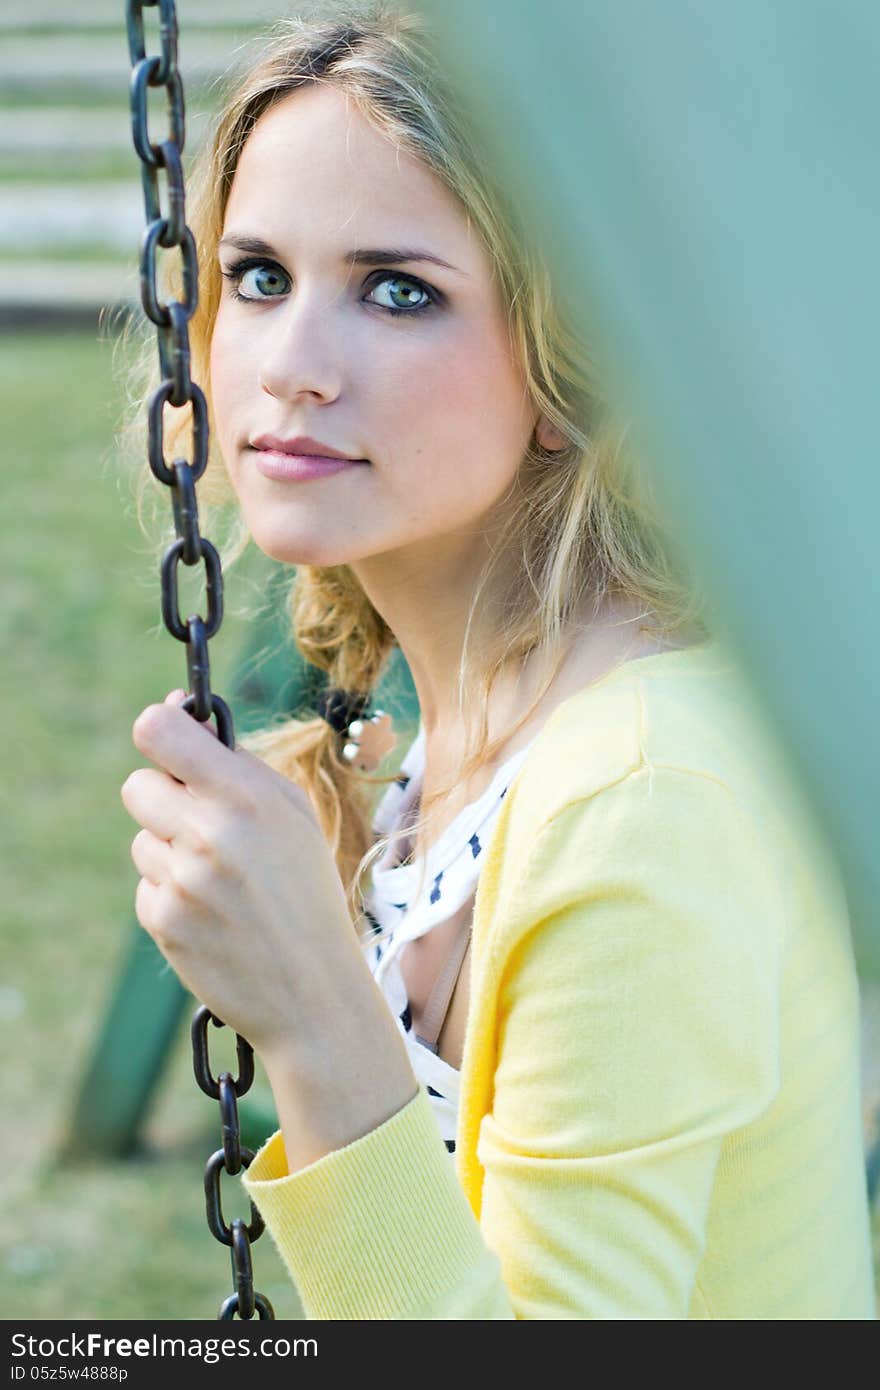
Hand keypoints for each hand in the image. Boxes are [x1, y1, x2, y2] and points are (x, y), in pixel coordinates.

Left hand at [120, 689, 368, 1064]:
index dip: (158, 727)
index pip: (157, 730)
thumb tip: (177, 714)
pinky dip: (171, 896)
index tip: (170, 744)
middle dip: (164, 800)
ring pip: (141, 839)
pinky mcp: (164, 921)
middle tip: (204, 825)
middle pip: (137, 786)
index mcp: (246, 796)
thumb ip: (237, 765)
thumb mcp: (293, 815)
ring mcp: (183, 880)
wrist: (314, 990)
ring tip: (222, 882)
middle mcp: (210, 834)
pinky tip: (213, 915)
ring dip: (171, 853)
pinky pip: (146, 885)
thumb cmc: (306, 890)